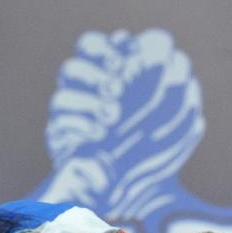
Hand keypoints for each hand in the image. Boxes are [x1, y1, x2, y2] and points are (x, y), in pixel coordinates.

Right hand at [40, 29, 203, 211]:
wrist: (135, 186)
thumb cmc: (153, 146)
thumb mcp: (172, 112)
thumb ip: (170, 79)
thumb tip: (165, 52)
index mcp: (105, 76)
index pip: (90, 47)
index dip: (103, 49)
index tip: (125, 59)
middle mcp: (83, 94)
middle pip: (72, 69)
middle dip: (94, 75)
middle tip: (117, 88)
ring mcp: (69, 117)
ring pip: (62, 96)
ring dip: (89, 103)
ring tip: (113, 116)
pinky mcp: (59, 139)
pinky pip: (60, 125)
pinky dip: (82, 125)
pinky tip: (101, 134)